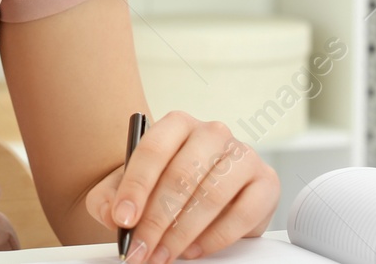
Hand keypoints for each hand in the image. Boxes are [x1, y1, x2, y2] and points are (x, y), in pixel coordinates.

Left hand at [84, 110, 279, 262]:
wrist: (193, 191)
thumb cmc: (160, 184)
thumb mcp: (126, 188)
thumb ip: (109, 199)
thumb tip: (113, 216)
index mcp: (177, 124)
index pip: (153, 150)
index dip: (136, 187)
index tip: (123, 219)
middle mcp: (212, 133)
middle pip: (182, 176)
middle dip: (157, 220)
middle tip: (141, 249)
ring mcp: (243, 155)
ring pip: (211, 196)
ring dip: (183, 233)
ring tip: (164, 254)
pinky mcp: (266, 182)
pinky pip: (242, 214)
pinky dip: (215, 238)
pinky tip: (194, 249)